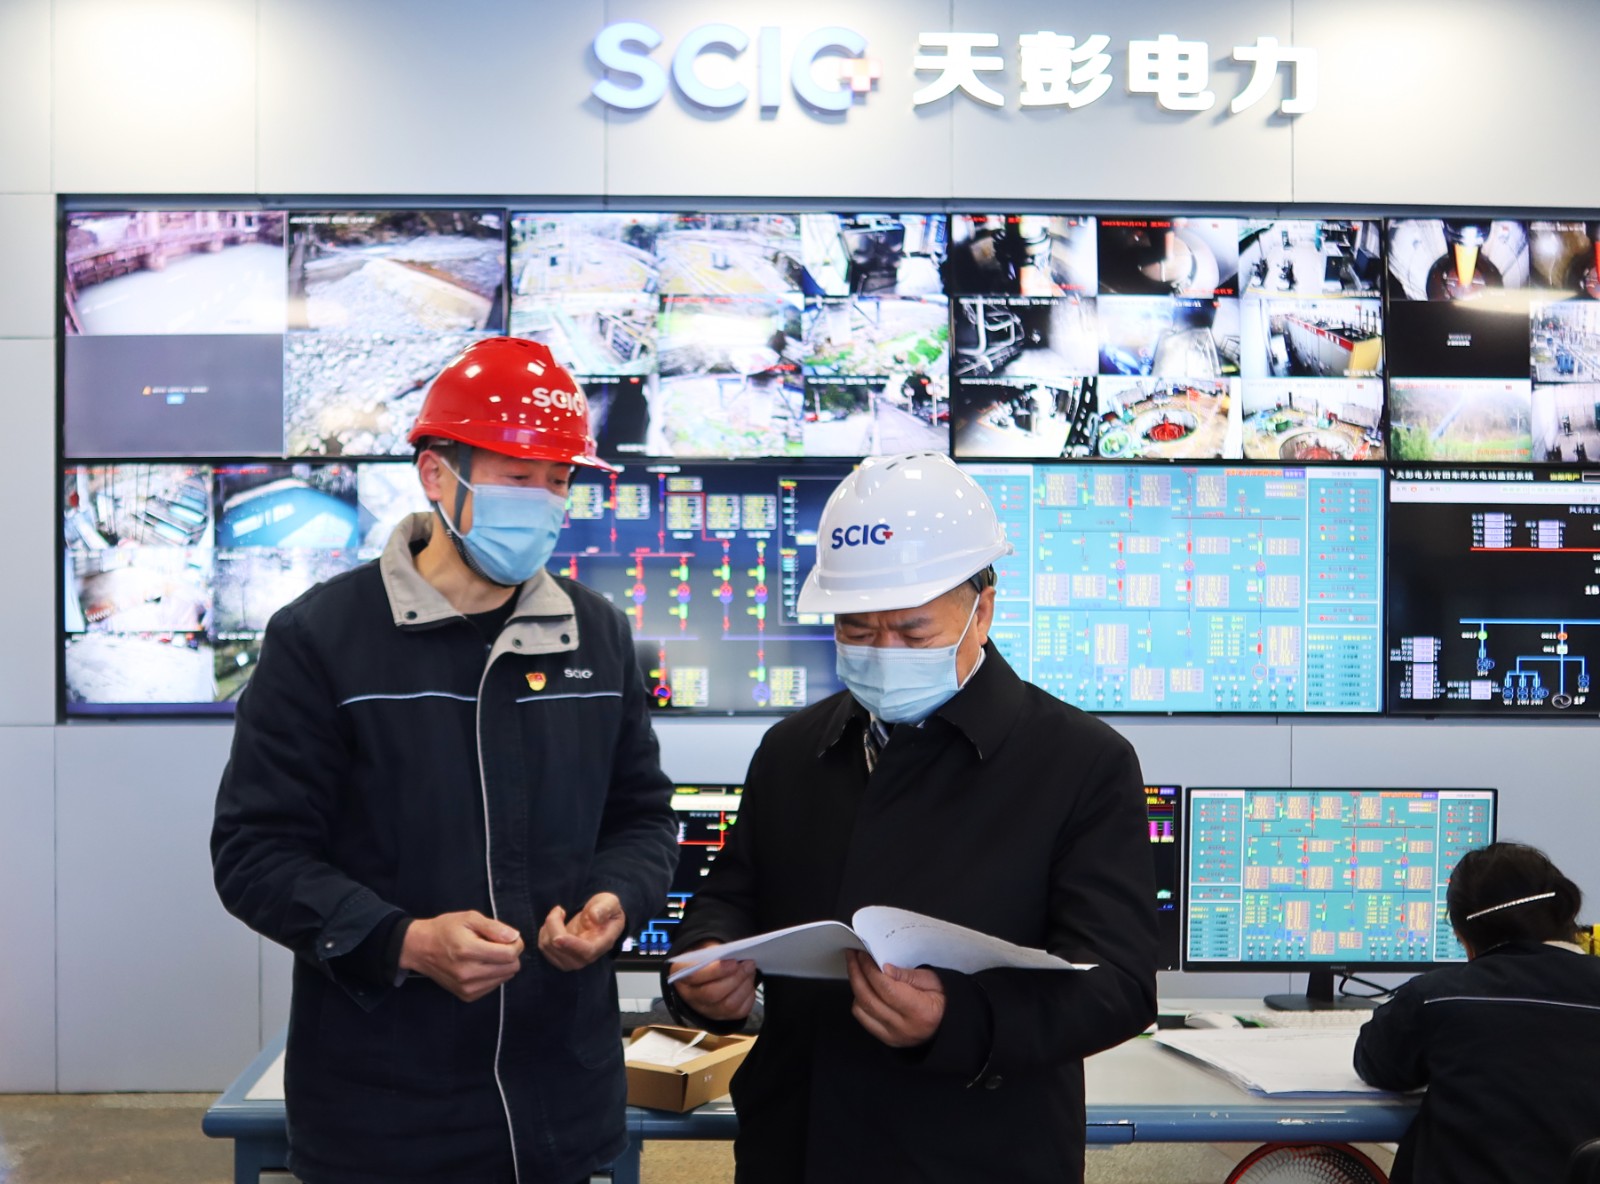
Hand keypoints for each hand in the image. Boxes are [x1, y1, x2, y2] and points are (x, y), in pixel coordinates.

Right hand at [400, 910, 523, 1001]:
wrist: (420, 948)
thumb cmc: (446, 929)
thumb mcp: (469, 918)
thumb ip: (494, 927)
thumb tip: (515, 937)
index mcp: (468, 951)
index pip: (509, 955)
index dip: (516, 944)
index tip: (509, 937)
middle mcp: (468, 973)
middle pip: (511, 968)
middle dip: (510, 954)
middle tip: (496, 944)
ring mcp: (467, 988)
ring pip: (505, 978)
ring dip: (502, 965)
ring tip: (485, 954)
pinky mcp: (467, 996)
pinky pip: (494, 986)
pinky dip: (493, 975)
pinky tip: (480, 964)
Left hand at [538, 892, 626, 970]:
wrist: (600, 918)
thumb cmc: (607, 909)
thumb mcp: (610, 902)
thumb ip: (605, 908)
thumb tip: (594, 917)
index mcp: (602, 943)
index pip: (586, 952)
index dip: (571, 945)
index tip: (558, 937)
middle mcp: (586, 956)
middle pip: (562, 950)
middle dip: (554, 926)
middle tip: (559, 909)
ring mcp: (572, 959)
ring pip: (549, 948)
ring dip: (548, 926)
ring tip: (558, 914)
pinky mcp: (560, 957)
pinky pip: (544, 947)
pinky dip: (544, 931)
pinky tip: (554, 923)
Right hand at [670, 942, 756, 1022]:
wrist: (705, 972)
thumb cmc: (705, 960)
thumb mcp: (704, 950)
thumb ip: (715, 952)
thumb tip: (734, 955)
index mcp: (681, 977)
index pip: (695, 976)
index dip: (716, 970)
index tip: (733, 962)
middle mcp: (691, 997)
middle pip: (713, 994)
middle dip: (735, 978)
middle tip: (749, 964)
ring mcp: (706, 1010)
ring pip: (728, 1005)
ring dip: (744, 986)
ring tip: (750, 971)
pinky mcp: (722, 1017)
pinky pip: (739, 1012)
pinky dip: (748, 996)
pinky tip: (749, 983)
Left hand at [846, 949, 945, 1047]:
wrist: (948, 1025)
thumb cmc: (944, 1000)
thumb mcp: (933, 980)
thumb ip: (908, 975)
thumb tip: (883, 967)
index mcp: (920, 1011)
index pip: (886, 989)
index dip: (871, 969)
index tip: (864, 954)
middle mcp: (904, 1027)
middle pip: (869, 999)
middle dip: (856, 973)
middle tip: (853, 955)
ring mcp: (894, 1036)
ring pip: (861, 1010)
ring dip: (855, 986)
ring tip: (857, 968)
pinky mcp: (887, 1039)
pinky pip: (864, 1019)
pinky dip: (859, 1001)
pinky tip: (863, 987)